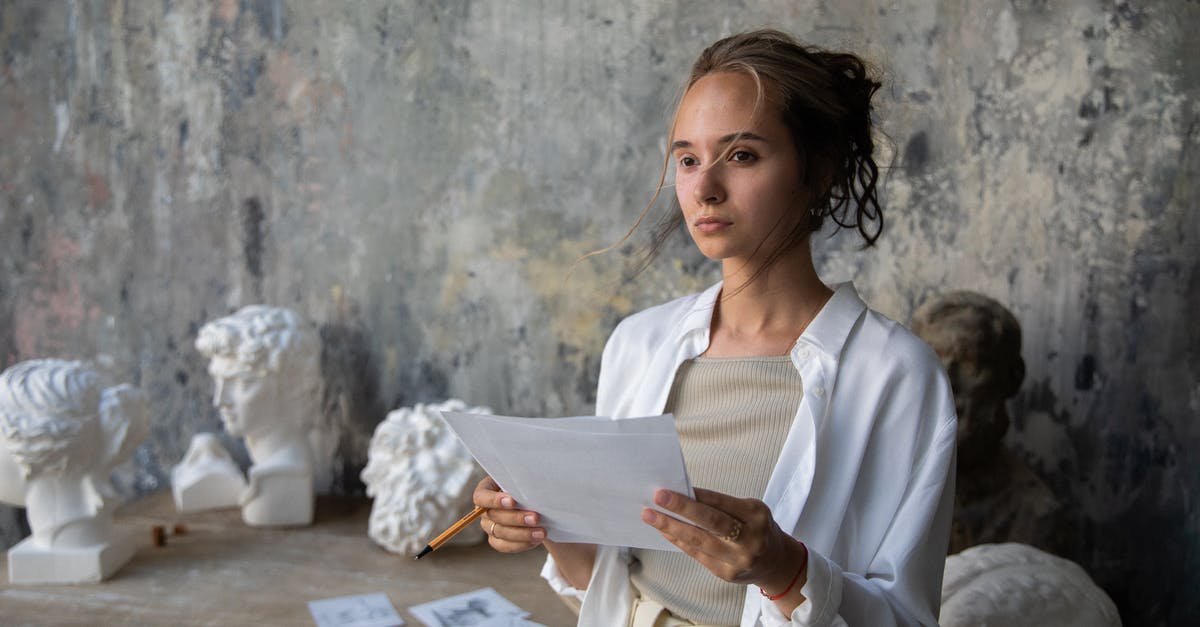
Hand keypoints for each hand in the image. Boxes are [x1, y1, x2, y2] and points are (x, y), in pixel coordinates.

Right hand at [472, 476, 545, 552]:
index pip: (481, 497)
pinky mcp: (497, 540)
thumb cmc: (526, 485)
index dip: (495, 500)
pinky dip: (521, 544)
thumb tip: (532, 491)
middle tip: (536, 518)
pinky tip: (536, 540)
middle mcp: (484, 510)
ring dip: (523, 534)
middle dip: (517, 518)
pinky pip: (505, 546)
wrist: (534, 502)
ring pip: (501, 533)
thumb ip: (522, 484)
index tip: (513, 501)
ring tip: (541, 532)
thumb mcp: (523, 480)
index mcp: (486, 490)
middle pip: (495, 516)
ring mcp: (489, 526)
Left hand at [642, 488, 807, 601]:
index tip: (671, 487)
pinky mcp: (726, 574)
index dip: (695, 495)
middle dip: (681, 509)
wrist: (776, 563)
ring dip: (671, 527)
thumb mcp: (749, 510)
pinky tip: (664, 530)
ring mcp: (738, 559)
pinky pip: (697, 554)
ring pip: (700, 541)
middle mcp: (750, 539)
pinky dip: (678, 541)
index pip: (721, 503)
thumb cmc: (757, 528)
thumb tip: (682, 495)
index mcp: (756, 516)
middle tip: (657, 497)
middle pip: (712, 522)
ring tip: (650, 515)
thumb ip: (721, 505)